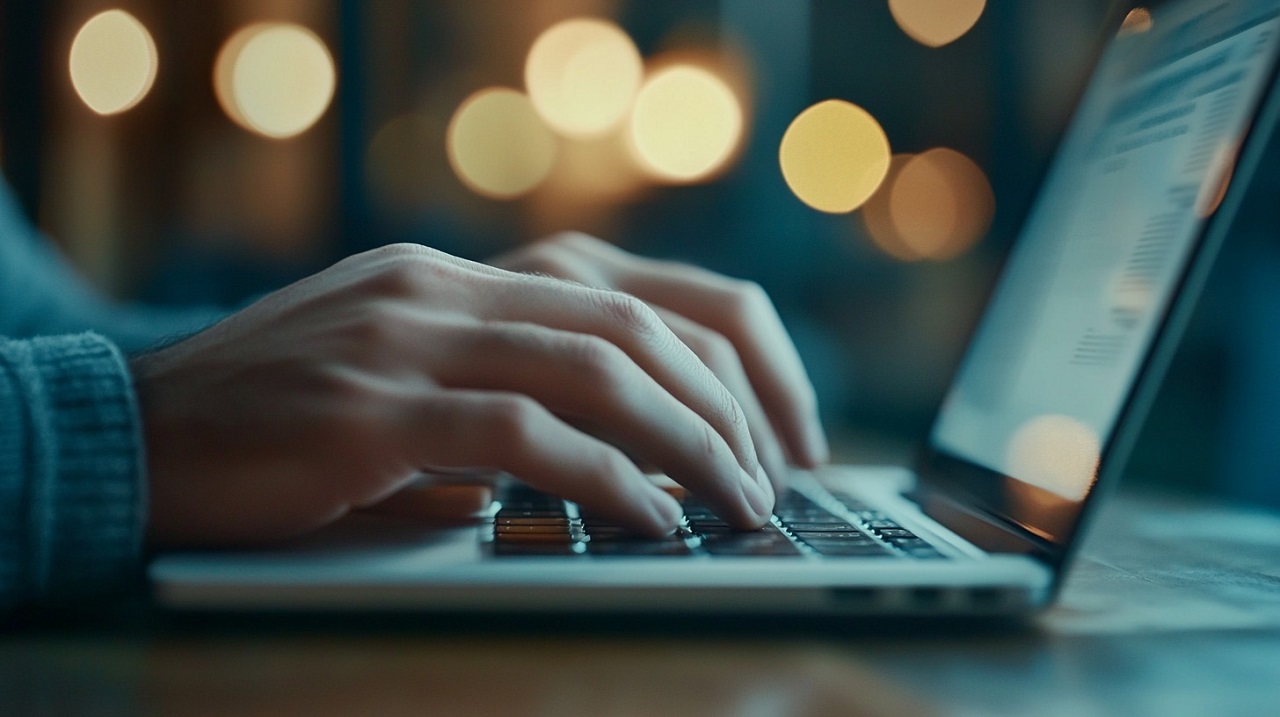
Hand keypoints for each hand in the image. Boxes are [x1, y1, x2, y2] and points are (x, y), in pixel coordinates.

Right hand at [132, 243, 775, 545]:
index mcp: (455, 277)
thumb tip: (603, 456)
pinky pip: (522, 435)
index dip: (717, 359)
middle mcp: (441, 289)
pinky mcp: (372, 411)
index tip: (762, 428)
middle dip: (721, 405)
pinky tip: (648, 521)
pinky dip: (605, 479)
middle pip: (631, 326)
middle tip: (766, 478)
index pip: (628, 295)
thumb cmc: (271, 422)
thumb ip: (489, 390)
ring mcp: (406, 341)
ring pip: (595, 371)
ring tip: (736, 504)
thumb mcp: (393, 378)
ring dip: (686, 443)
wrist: (133, 431)